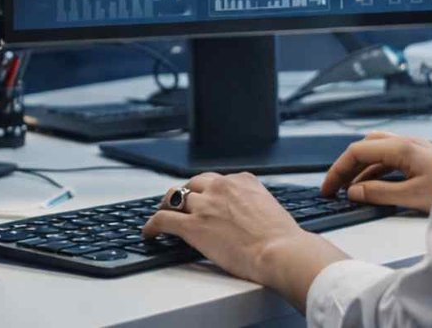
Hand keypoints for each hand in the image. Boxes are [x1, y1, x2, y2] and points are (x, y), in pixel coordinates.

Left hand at [141, 172, 347, 309]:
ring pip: (174, 197)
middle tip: (181, 205)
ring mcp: (205, 205)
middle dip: (186, 193)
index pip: (217, 179)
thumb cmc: (282, 239)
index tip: (204, 198)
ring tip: (162, 214)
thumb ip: (254, 206)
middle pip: (193, 183)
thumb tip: (249, 216)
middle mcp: (221, 187)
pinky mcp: (192, 226)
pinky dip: (152, 225)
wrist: (280, 251)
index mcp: (242, 181)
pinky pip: (163, 219)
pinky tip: (149, 233)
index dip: (207, 190)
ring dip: (167, 205)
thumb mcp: (270, 209)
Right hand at [320, 131, 431, 213]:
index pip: (357, 151)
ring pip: (377, 153)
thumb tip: (353, 192)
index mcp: (401, 147)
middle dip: (347, 167)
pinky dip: (376, 172)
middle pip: (365, 147)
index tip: (327, 188)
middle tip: (335, 188)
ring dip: (361, 170)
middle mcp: (407, 143)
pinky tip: (374, 188)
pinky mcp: (422, 158)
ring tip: (350, 192)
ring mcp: (415, 149)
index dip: (337, 170)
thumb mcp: (412, 197)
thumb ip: (379, 193)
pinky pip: (390, 161)